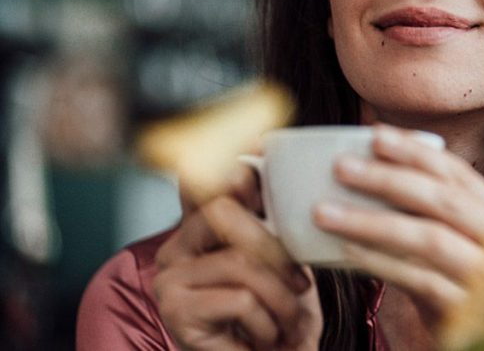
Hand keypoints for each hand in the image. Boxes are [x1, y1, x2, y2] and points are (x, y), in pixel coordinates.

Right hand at [153, 167, 322, 350]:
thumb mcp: (277, 265)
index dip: (233, 171)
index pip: (206, 184)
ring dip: (281, 298)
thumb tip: (275, 164)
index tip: (265, 163)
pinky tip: (268, 338)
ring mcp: (170, 280)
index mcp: (196, 231)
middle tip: (301, 284)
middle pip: (223, 213)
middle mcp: (173, 250)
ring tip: (290, 322)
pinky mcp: (177, 312)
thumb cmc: (272, 317)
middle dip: (275, 247)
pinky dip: (268, 322)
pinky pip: (240, 300)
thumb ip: (270, 226)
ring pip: (240, 263)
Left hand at [312, 124, 483, 342]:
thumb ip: (437, 221)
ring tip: (326, 212)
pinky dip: (379, 263)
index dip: (416, 152)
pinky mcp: (474, 315)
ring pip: (429, 238)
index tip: (374, 134)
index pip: (461, 176)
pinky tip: (345, 254)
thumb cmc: (474, 302)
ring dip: (371, 221)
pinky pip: (419, 280)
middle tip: (342, 166)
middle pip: (444, 201)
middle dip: (389, 178)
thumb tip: (376, 172)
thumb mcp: (465, 255)